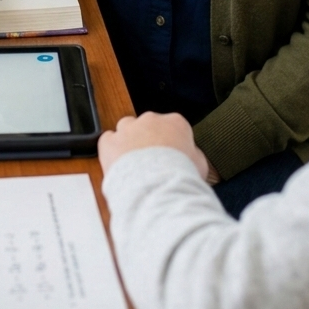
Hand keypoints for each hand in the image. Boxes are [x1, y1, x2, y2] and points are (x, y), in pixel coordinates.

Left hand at [98, 111, 215, 182]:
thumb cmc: (180, 178)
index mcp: (176, 123)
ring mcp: (129, 129)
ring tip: (134, 163)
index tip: (171, 156)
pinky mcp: (110, 142)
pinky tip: (117, 162)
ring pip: (127, 127)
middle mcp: (151, 120)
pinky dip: (111, 149)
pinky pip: (108, 139)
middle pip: (149, 125)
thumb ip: (194, 155)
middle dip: (149, 140)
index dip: (172, 143)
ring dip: (129, 141)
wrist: (157, 188)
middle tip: (152, 162)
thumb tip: (192, 157)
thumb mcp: (200, 166)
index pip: (173, 126)